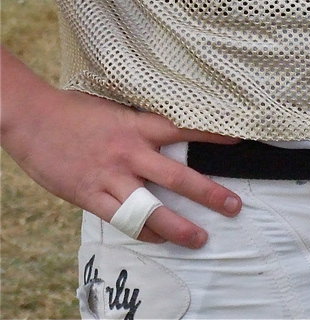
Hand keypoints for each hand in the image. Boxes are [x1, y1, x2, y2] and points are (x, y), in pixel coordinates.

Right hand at [1, 52, 242, 246]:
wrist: (34, 120)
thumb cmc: (73, 110)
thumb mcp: (112, 107)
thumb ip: (137, 120)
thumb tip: (162, 123)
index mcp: (136, 125)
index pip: (182, 129)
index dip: (212, 136)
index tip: (238, 141)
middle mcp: (129, 153)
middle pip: (177, 177)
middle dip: (209, 194)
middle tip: (234, 205)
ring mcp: (111, 177)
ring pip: (153, 208)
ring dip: (179, 226)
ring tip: (201, 237)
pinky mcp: (92, 196)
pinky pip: (124, 221)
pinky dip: (144, 232)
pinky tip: (159, 239)